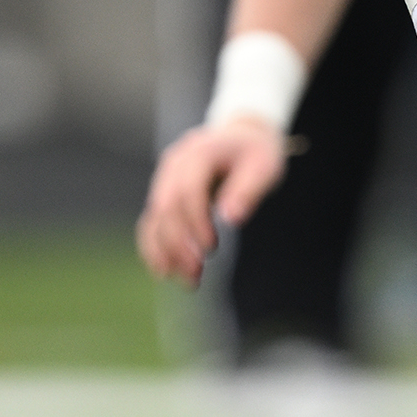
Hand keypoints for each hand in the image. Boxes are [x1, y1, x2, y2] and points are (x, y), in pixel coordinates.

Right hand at [135, 118, 290, 287]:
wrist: (242, 136)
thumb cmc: (257, 154)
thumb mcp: (265, 166)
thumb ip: (249, 190)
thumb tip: (231, 218)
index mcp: (200, 151)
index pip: (188, 190)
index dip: (196, 222)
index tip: (211, 249)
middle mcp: (174, 164)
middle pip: (166, 206)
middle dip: (178, 243)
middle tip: (196, 275)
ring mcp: (164, 178)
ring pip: (154, 218)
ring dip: (165, 251)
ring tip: (186, 280)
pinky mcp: (163, 194)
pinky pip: (151, 222)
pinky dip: (155, 247)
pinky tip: (165, 271)